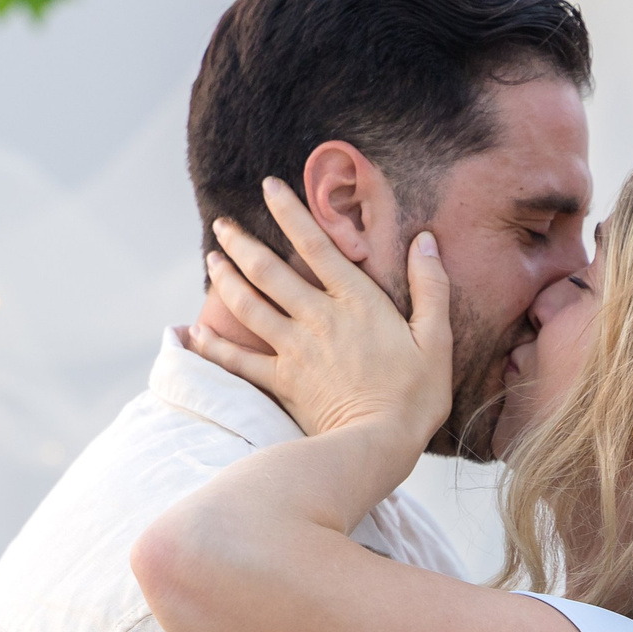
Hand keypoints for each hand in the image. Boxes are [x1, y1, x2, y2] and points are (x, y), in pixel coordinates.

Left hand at [189, 177, 450, 450]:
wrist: (379, 444)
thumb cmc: (415, 395)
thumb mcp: (436, 338)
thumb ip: (430, 287)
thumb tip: (425, 242)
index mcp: (356, 301)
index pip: (316, 245)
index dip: (290, 212)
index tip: (269, 187)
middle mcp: (319, 318)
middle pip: (270, 271)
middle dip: (242, 243)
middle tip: (222, 223)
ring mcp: (295, 349)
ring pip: (250, 306)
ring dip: (226, 280)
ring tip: (212, 259)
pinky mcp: (282, 381)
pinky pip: (240, 359)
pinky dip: (214, 345)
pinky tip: (195, 330)